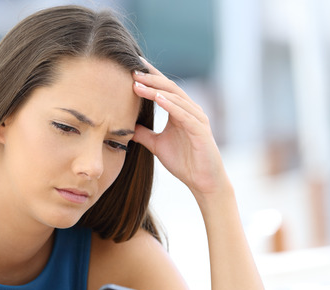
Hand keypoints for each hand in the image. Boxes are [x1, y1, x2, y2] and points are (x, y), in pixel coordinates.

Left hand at [132, 59, 227, 198]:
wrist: (203, 182)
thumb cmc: (184, 162)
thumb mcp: (157, 145)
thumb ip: (144, 134)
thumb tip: (126, 127)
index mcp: (180, 111)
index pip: (163, 89)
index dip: (149, 77)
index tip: (131, 68)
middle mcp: (190, 110)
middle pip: (169, 88)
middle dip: (150, 78)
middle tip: (132, 70)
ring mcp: (196, 119)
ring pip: (175, 98)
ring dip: (155, 90)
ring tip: (137, 84)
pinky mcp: (200, 130)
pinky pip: (184, 114)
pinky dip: (170, 105)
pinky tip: (157, 98)